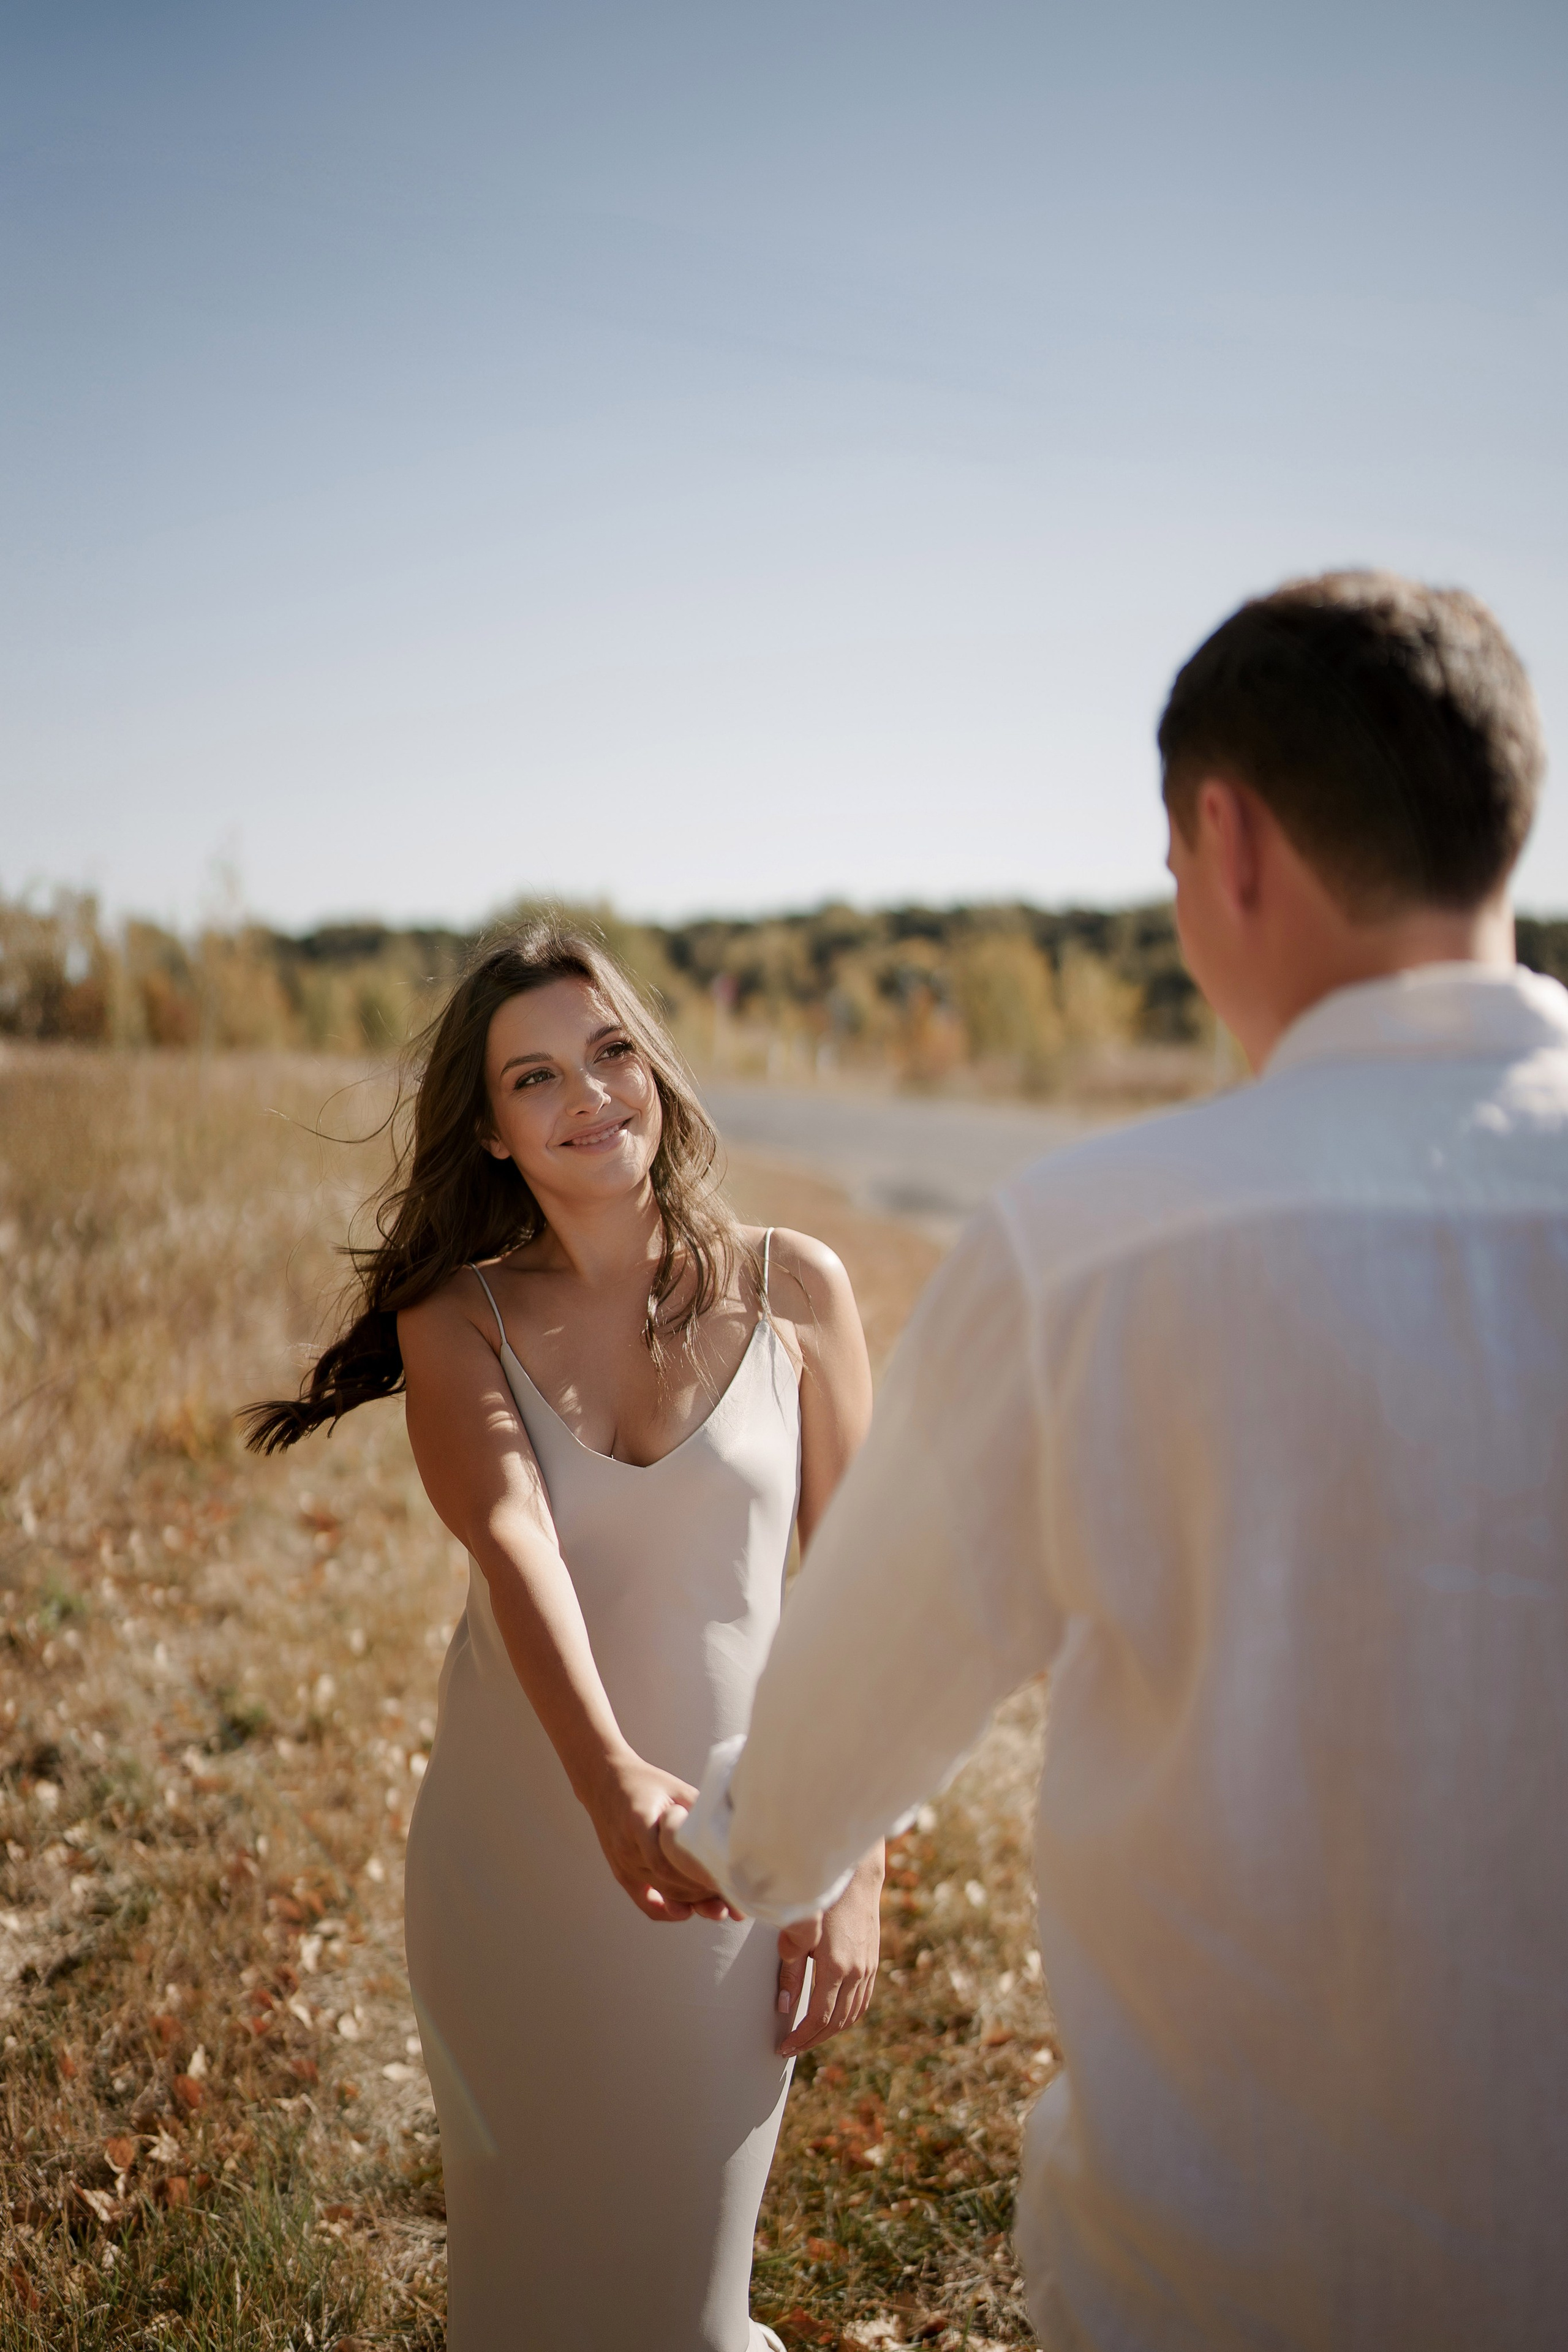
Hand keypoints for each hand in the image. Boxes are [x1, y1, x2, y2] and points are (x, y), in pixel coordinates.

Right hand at [585, 1755, 742, 1923]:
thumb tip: (734, 1839)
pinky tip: (690, 1910)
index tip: (727, 1880)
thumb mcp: (677, 1789)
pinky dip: (670, 1911)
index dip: (698, 1876)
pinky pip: (647, 1904)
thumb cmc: (649, 1784)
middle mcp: (627, 1848)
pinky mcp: (623, 1875)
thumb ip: (700, 1813)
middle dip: (704, 1894)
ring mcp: (623, 1865)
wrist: (605, 1782)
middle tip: (734, 1897)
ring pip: (664, 1895)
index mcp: (638, 1821)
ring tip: (722, 1904)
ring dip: (694, 1902)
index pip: (667, 1861)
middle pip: (669, 1883)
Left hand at [776, 1845, 883, 2056]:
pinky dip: (848, 2016)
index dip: (800, 2037)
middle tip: (792, 2048)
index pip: (818, 2018)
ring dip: (831, 2031)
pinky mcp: (873, 1962)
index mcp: (836, 1967)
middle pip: (836, 2023)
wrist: (855, 1876)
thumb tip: (783, 2008)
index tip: (783, 2048)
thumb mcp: (796, 1935)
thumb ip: (790, 1973)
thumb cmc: (820, 1901)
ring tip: (810, 2036)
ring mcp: (868, 1968)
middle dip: (813, 2040)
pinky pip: (863, 2001)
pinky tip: (834, 2017)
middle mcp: (857, 1972)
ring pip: (853, 2015)